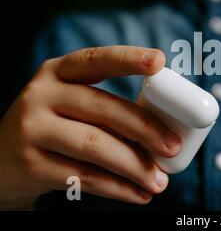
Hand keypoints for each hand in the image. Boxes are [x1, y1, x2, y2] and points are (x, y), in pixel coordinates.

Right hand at [0, 46, 181, 208]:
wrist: (0, 161)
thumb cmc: (54, 126)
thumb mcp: (70, 105)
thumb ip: (108, 109)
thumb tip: (164, 131)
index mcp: (59, 72)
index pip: (97, 60)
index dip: (129, 59)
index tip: (159, 61)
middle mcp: (42, 94)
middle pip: (103, 108)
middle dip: (145, 128)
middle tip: (173, 145)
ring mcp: (32, 128)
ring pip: (96, 145)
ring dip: (135, 165)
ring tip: (159, 181)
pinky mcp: (30, 163)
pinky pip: (84, 177)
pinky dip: (118, 188)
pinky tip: (138, 194)